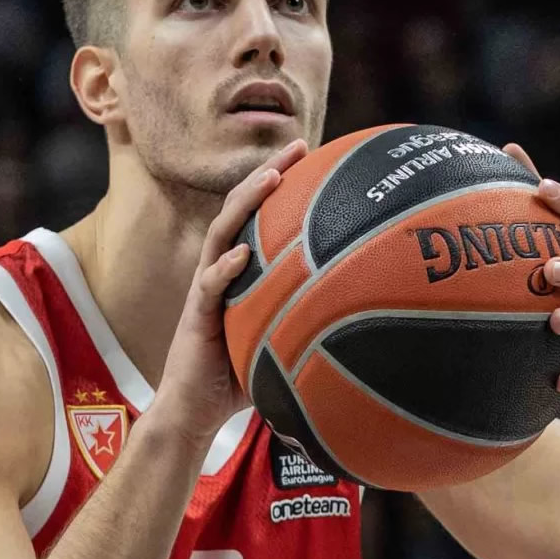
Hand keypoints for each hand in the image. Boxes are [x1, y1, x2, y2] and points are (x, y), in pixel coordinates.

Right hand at [151, 139, 308, 441]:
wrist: (194, 411)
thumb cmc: (238, 377)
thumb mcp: (280, 339)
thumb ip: (308, 320)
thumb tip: (365, 315)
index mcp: (239, 270)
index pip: (259, 215)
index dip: (281, 182)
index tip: (311, 153)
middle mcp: (220, 270)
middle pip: (240, 209)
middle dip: (267, 174)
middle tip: (296, 146)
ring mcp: (205, 290)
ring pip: (222, 234)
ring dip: (245, 204)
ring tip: (269, 179)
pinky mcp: (195, 317)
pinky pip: (210, 288)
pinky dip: (225, 270)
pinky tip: (242, 256)